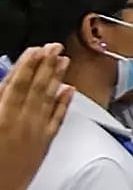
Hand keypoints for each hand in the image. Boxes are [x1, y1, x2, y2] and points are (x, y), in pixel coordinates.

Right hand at [0, 44, 72, 189]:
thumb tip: (5, 85)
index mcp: (1, 116)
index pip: (17, 85)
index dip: (27, 66)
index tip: (36, 49)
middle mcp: (21, 121)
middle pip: (36, 87)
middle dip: (46, 65)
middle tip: (55, 46)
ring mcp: (36, 132)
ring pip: (48, 99)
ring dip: (57, 78)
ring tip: (64, 60)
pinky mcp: (45, 143)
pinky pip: (57, 119)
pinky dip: (63, 103)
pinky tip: (69, 90)